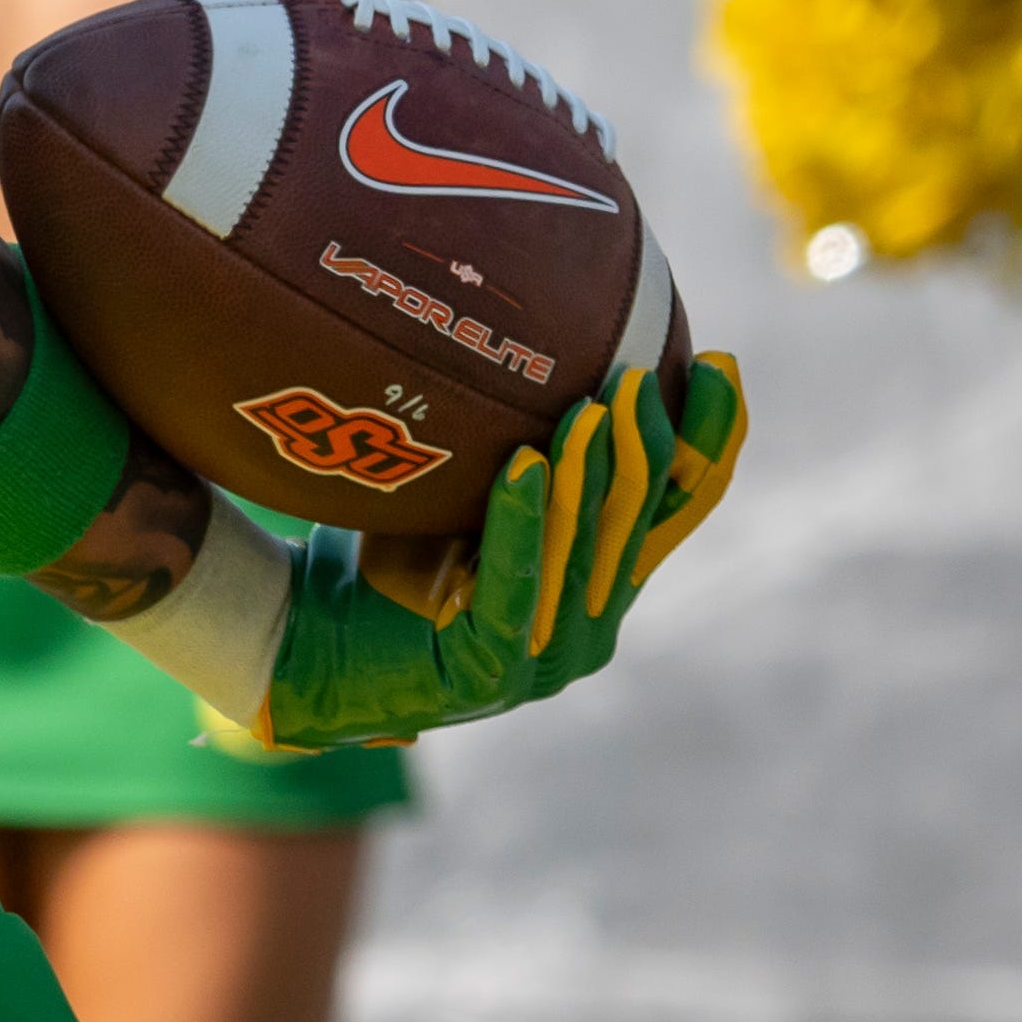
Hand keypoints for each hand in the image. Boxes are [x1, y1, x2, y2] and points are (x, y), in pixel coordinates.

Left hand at [257, 356, 745, 749]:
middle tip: (649, 366)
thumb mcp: (468, 502)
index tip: (721, 365)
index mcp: (595, 590)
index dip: (707, 442)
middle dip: (653, 441)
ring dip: (593, 468)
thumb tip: (552, 354)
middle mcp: (586, 627)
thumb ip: (525, 458)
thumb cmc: (381, 565)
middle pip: (639, 521)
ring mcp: (544, 656)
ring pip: (583, 544)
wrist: (300, 646)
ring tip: (600, 398)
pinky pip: (513, 580)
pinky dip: (522, 518)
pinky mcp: (490, 667)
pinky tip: (525, 464)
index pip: (673, 509)